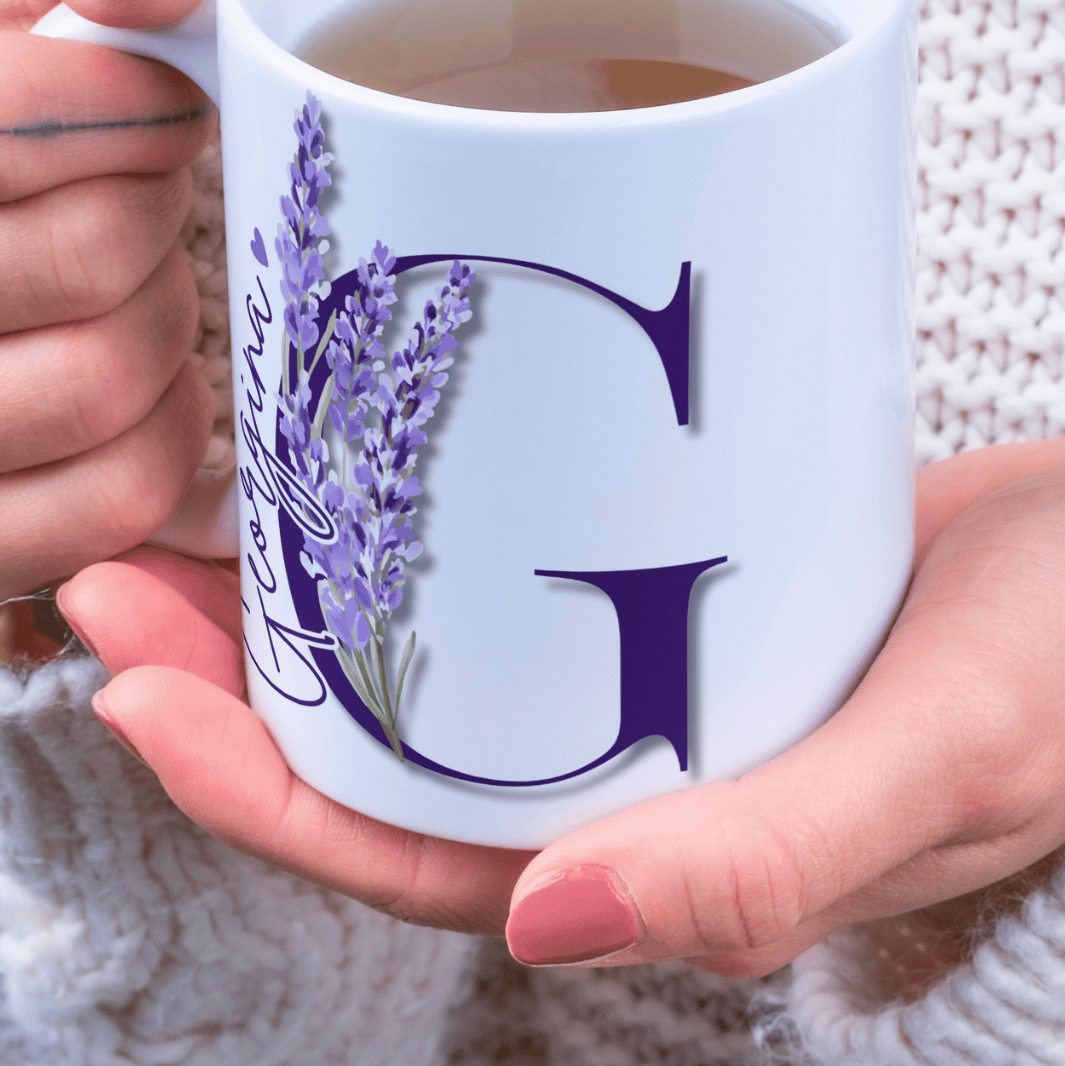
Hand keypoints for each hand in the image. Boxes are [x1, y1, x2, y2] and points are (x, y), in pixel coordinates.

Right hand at [0, 0, 215, 602]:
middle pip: (101, 249)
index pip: (11, 118)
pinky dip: (165, 434)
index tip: (160, 103)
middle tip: (134, 197)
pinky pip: (120, 492)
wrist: (2, 219)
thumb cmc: (7, 115)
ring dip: (160, 319)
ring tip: (122, 288)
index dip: (127, 104)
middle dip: (152, 208)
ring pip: (114, 377)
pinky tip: (133, 387)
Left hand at [58, 439, 1064, 952]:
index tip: (141, 691)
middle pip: (392, 757)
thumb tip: (548, 924)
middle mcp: (636, 776)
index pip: (420, 857)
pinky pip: (510, 586)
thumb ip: (767, 854)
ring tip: (194, 530)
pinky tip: (362, 488)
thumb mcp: (941, 753)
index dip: (262, 797)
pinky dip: (420, 549)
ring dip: (309, 613)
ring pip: (436, 674)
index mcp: (672, 854)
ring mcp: (647, 681)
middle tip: (122, 580)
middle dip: (238, 690)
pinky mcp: (670, 589)